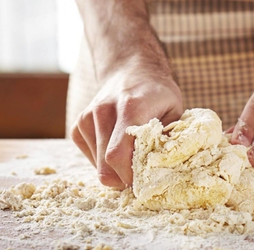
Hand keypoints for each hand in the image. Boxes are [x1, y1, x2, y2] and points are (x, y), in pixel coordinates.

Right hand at [70, 63, 182, 188]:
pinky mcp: (79, 124)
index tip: (145, 183)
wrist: (132, 69)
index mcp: (131, 107)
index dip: (129, 177)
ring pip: (97, 165)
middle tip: (141, 178)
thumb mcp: (175, 111)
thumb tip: (164, 170)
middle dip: (123, 179)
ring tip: (132, 155)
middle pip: (105, 165)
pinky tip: (117, 145)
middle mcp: (103, 111)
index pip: (118, 155)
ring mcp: (87, 117)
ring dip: (115, 170)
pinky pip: (90, 157)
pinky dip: (104, 161)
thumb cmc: (158, 93)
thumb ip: (170, 139)